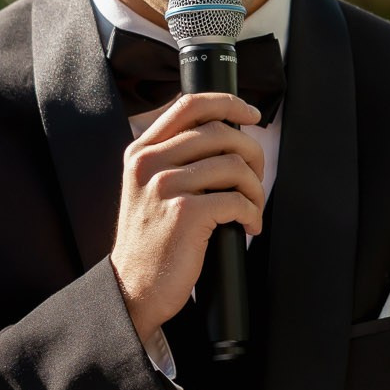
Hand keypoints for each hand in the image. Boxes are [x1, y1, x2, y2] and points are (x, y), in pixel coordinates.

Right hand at [110, 92, 264, 341]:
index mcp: (141, 151)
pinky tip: (248, 226)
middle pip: (220, 132)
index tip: (251, 114)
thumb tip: (225, 137)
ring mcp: (165, 186)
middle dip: (252, 154)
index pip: (189, 105)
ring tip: (252, 208)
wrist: (133, 287)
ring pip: (234, 165)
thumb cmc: (150, 242)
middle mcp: (149, 163)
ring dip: (255, 189)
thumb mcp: (147, 189)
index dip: (228, 103)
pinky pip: (237, 200)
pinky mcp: (185, 213)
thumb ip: (173, 158)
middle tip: (256, 179)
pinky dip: (252, 213)